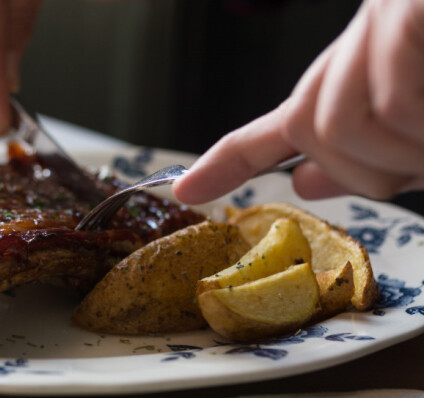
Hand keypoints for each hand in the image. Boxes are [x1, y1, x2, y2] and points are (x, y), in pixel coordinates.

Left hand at [173, 0, 423, 203]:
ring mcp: (378, 21)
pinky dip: (422, 128)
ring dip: (402, 156)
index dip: (226, 162)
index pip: (282, 123)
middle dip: (367, 172)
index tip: (185, 190)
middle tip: (420, 166)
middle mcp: (359, 39)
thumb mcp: (414, 124)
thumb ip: (360, 155)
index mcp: (356, 70)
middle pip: (310, 134)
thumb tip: (305, 181)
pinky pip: (391, 106)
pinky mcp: (402, 12)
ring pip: (339, 129)